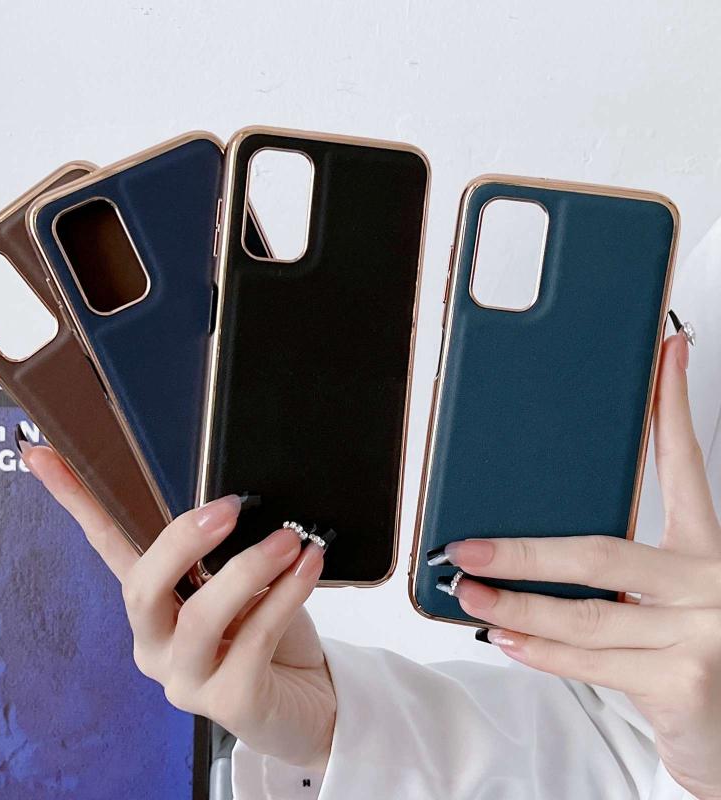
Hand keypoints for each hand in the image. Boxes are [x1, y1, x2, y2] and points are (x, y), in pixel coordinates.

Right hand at [21, 446, 335, 771]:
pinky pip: (255, 639)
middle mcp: (157, 643)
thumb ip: (225, 547)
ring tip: (290, 538)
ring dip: (249, 568)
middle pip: (142, 589)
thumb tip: (229, 493)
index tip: (43, 454)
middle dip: (183, 540)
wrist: (312, 696)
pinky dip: (287, 594)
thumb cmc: (271, 630)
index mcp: (154, 604)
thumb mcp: (243, 580)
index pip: (107, 546)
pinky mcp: (230, 701)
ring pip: (200, 618)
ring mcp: (187, 678)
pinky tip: (308, 566)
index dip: (76, 501)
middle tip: (230, 507)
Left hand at [437, 334, 720, 799]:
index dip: (671, 408)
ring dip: (516, 603)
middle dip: (525, 552)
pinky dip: (541, 653)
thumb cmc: (684, 649)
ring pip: (585, 614)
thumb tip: (538, 533)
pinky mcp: (683, 682)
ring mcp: (699, 633)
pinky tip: (504, 637)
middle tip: (467, 546)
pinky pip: (592, 663)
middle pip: (602, 554)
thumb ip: (615, 566)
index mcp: (702, 548)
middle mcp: (705, 582)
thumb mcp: (661, 593)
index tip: (660, 355)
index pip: (684, 465)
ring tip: (468, 592)